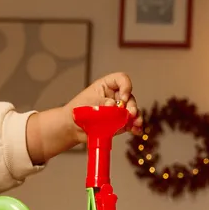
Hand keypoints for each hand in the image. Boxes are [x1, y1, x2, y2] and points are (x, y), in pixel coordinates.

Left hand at [25, 72, 141, 163]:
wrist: (72, 127)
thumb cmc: (77, 110)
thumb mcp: (89, 102)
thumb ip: (102, 103)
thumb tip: (113, 105)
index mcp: (107, 86)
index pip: (121, 79)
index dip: (126, 86)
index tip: (123, 96)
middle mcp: (115, 97)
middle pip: (129, 97)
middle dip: (131, 106)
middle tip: (130, 114)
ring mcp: (118, 110)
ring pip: (131, 111)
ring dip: (136, 117)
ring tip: (135, 123)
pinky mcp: (119, 122)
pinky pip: (130, 123)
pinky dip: (134, 127)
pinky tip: (136, 130)